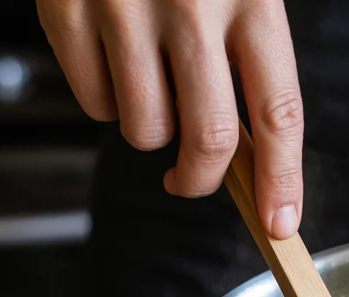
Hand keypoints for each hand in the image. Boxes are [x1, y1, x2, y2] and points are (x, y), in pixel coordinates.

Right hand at [37, 0, 303, 237]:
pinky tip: (114, 61)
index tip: (281, 223)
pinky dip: (107, 102)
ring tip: (151, 89)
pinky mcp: (66, 9)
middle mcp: (193, 5)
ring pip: (145, 129)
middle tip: (189, 180)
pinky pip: (94, 104)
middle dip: (200, 180)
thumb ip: (250, 60)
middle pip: (207, 140)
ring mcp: (124, 7)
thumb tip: (254, 160)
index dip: (282, 179)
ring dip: (151, 133)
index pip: (278, 112)